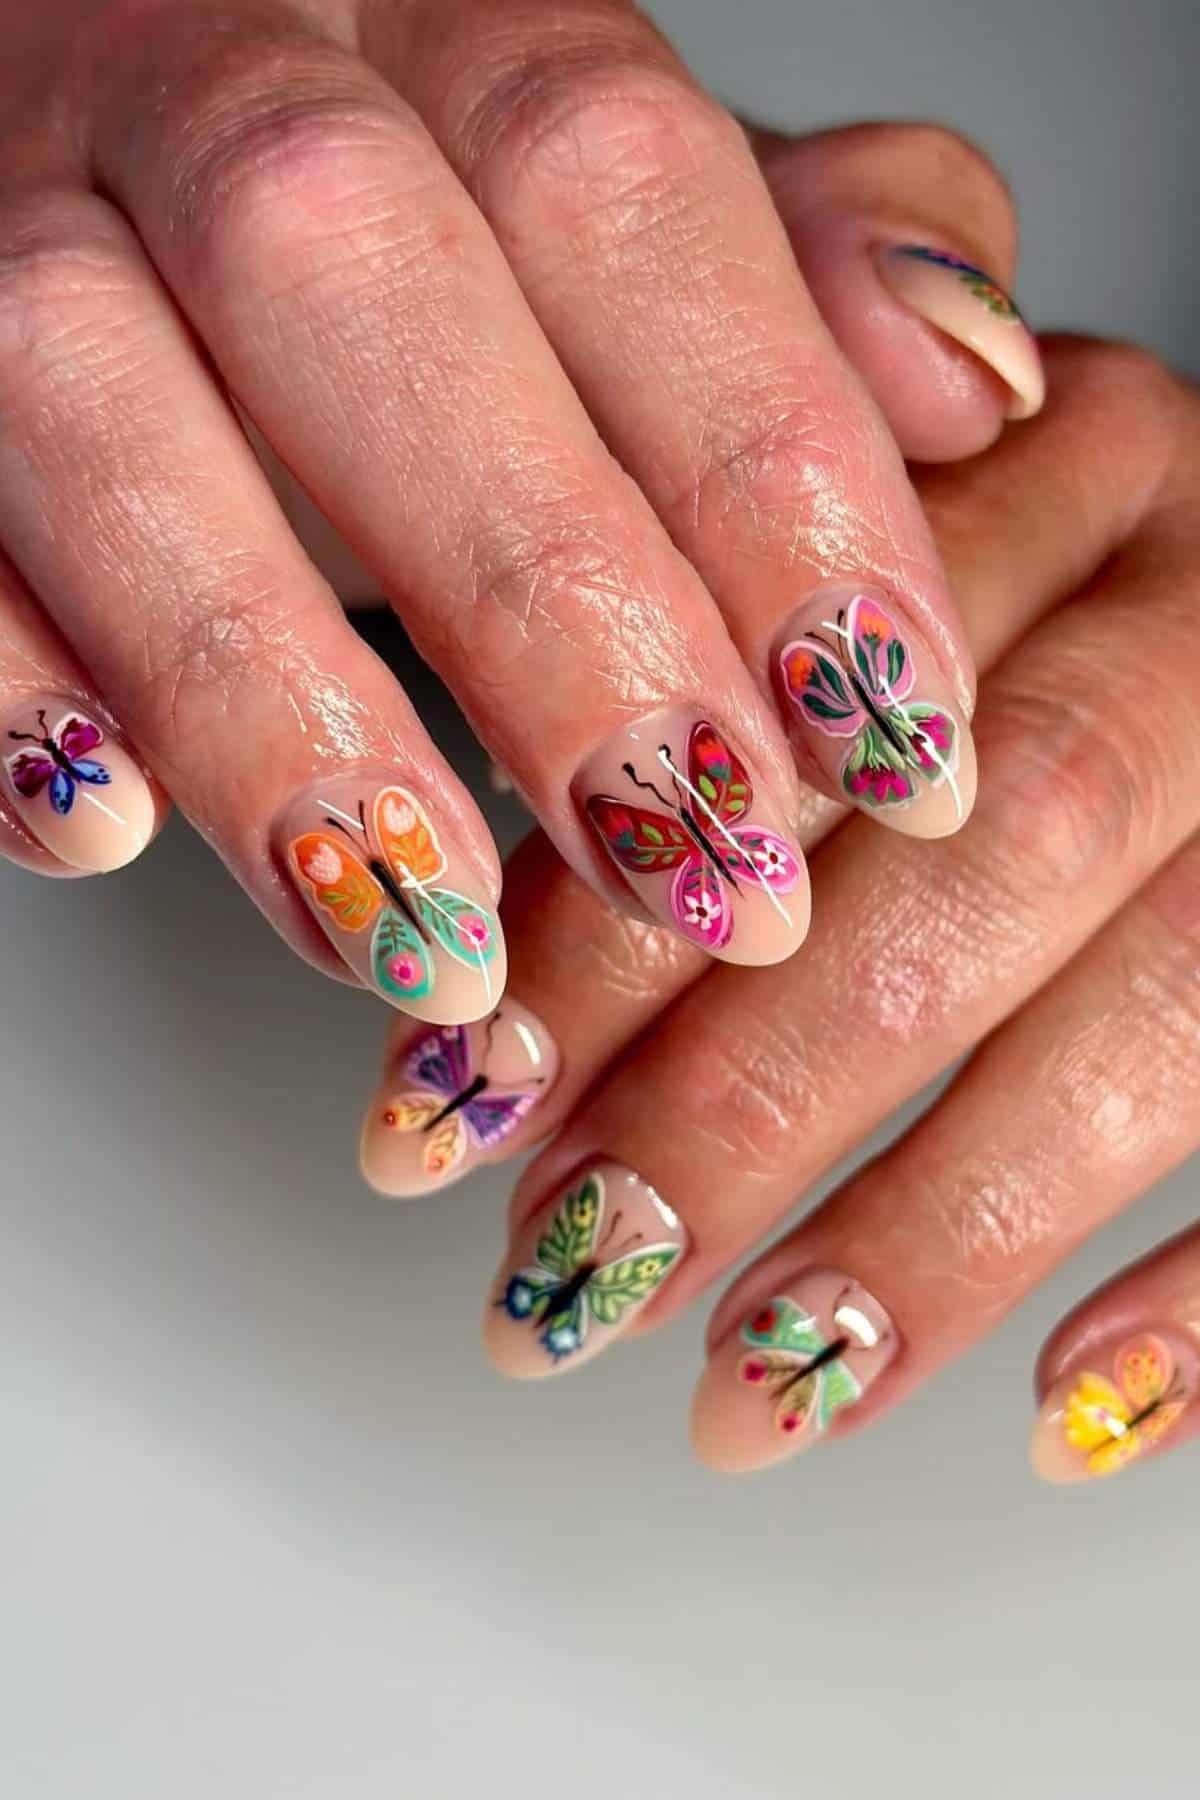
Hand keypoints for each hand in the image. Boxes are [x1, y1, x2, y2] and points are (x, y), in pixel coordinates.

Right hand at [0, 0, 1038, 1026]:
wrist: (105, 142)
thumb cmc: (423, 238)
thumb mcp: (627, 224)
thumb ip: (803, 273)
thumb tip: (972, 379)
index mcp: (433, 16)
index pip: (618, 185)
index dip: (767, 473)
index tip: (895, 736)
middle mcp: (204, 70)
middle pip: (349, 265)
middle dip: (541, 599)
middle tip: (698, 864)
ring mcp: (2, 207)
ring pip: (84, 391)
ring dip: (264, 695)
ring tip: (425, 930)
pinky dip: (2, 678)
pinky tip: (105, 830)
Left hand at [361, 336, 1199, 1486]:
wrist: (1191, 612)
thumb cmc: (918, 623)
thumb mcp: (812, 577)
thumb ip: (682, 721)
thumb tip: (462, 1016)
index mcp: (1043, 455)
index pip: (798, 706)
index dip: (616, 926)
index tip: (454, 1102)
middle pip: (989, 851)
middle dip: (756, 1094)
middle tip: (574, 1271)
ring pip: (1164, 998)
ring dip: (940, 1227)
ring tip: (755, 1394)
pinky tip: (1061, 1420)